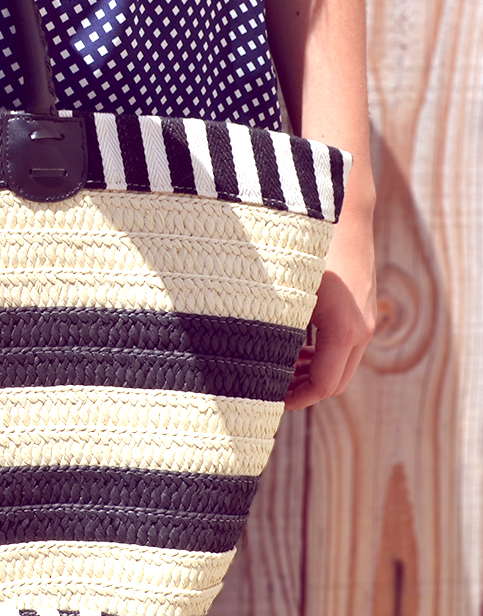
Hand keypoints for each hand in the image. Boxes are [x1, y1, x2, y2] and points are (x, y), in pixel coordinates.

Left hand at [284, 206, 375, 408]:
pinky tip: (295, 348)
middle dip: (303, 390)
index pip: (324, 385)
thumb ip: (275, 327)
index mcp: (344, 331)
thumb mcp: (286, 291)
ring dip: (312, 372)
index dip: (298, 399)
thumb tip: (249, 358)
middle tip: (269, 390)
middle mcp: (362, 330)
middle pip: (336, 382)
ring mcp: (366, 321)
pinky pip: (345, 346)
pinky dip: (323, 354)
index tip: (271, 401)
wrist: (344, 214)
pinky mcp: (363, 311)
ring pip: (342, 365)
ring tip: (278, 371)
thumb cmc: (308, 250)